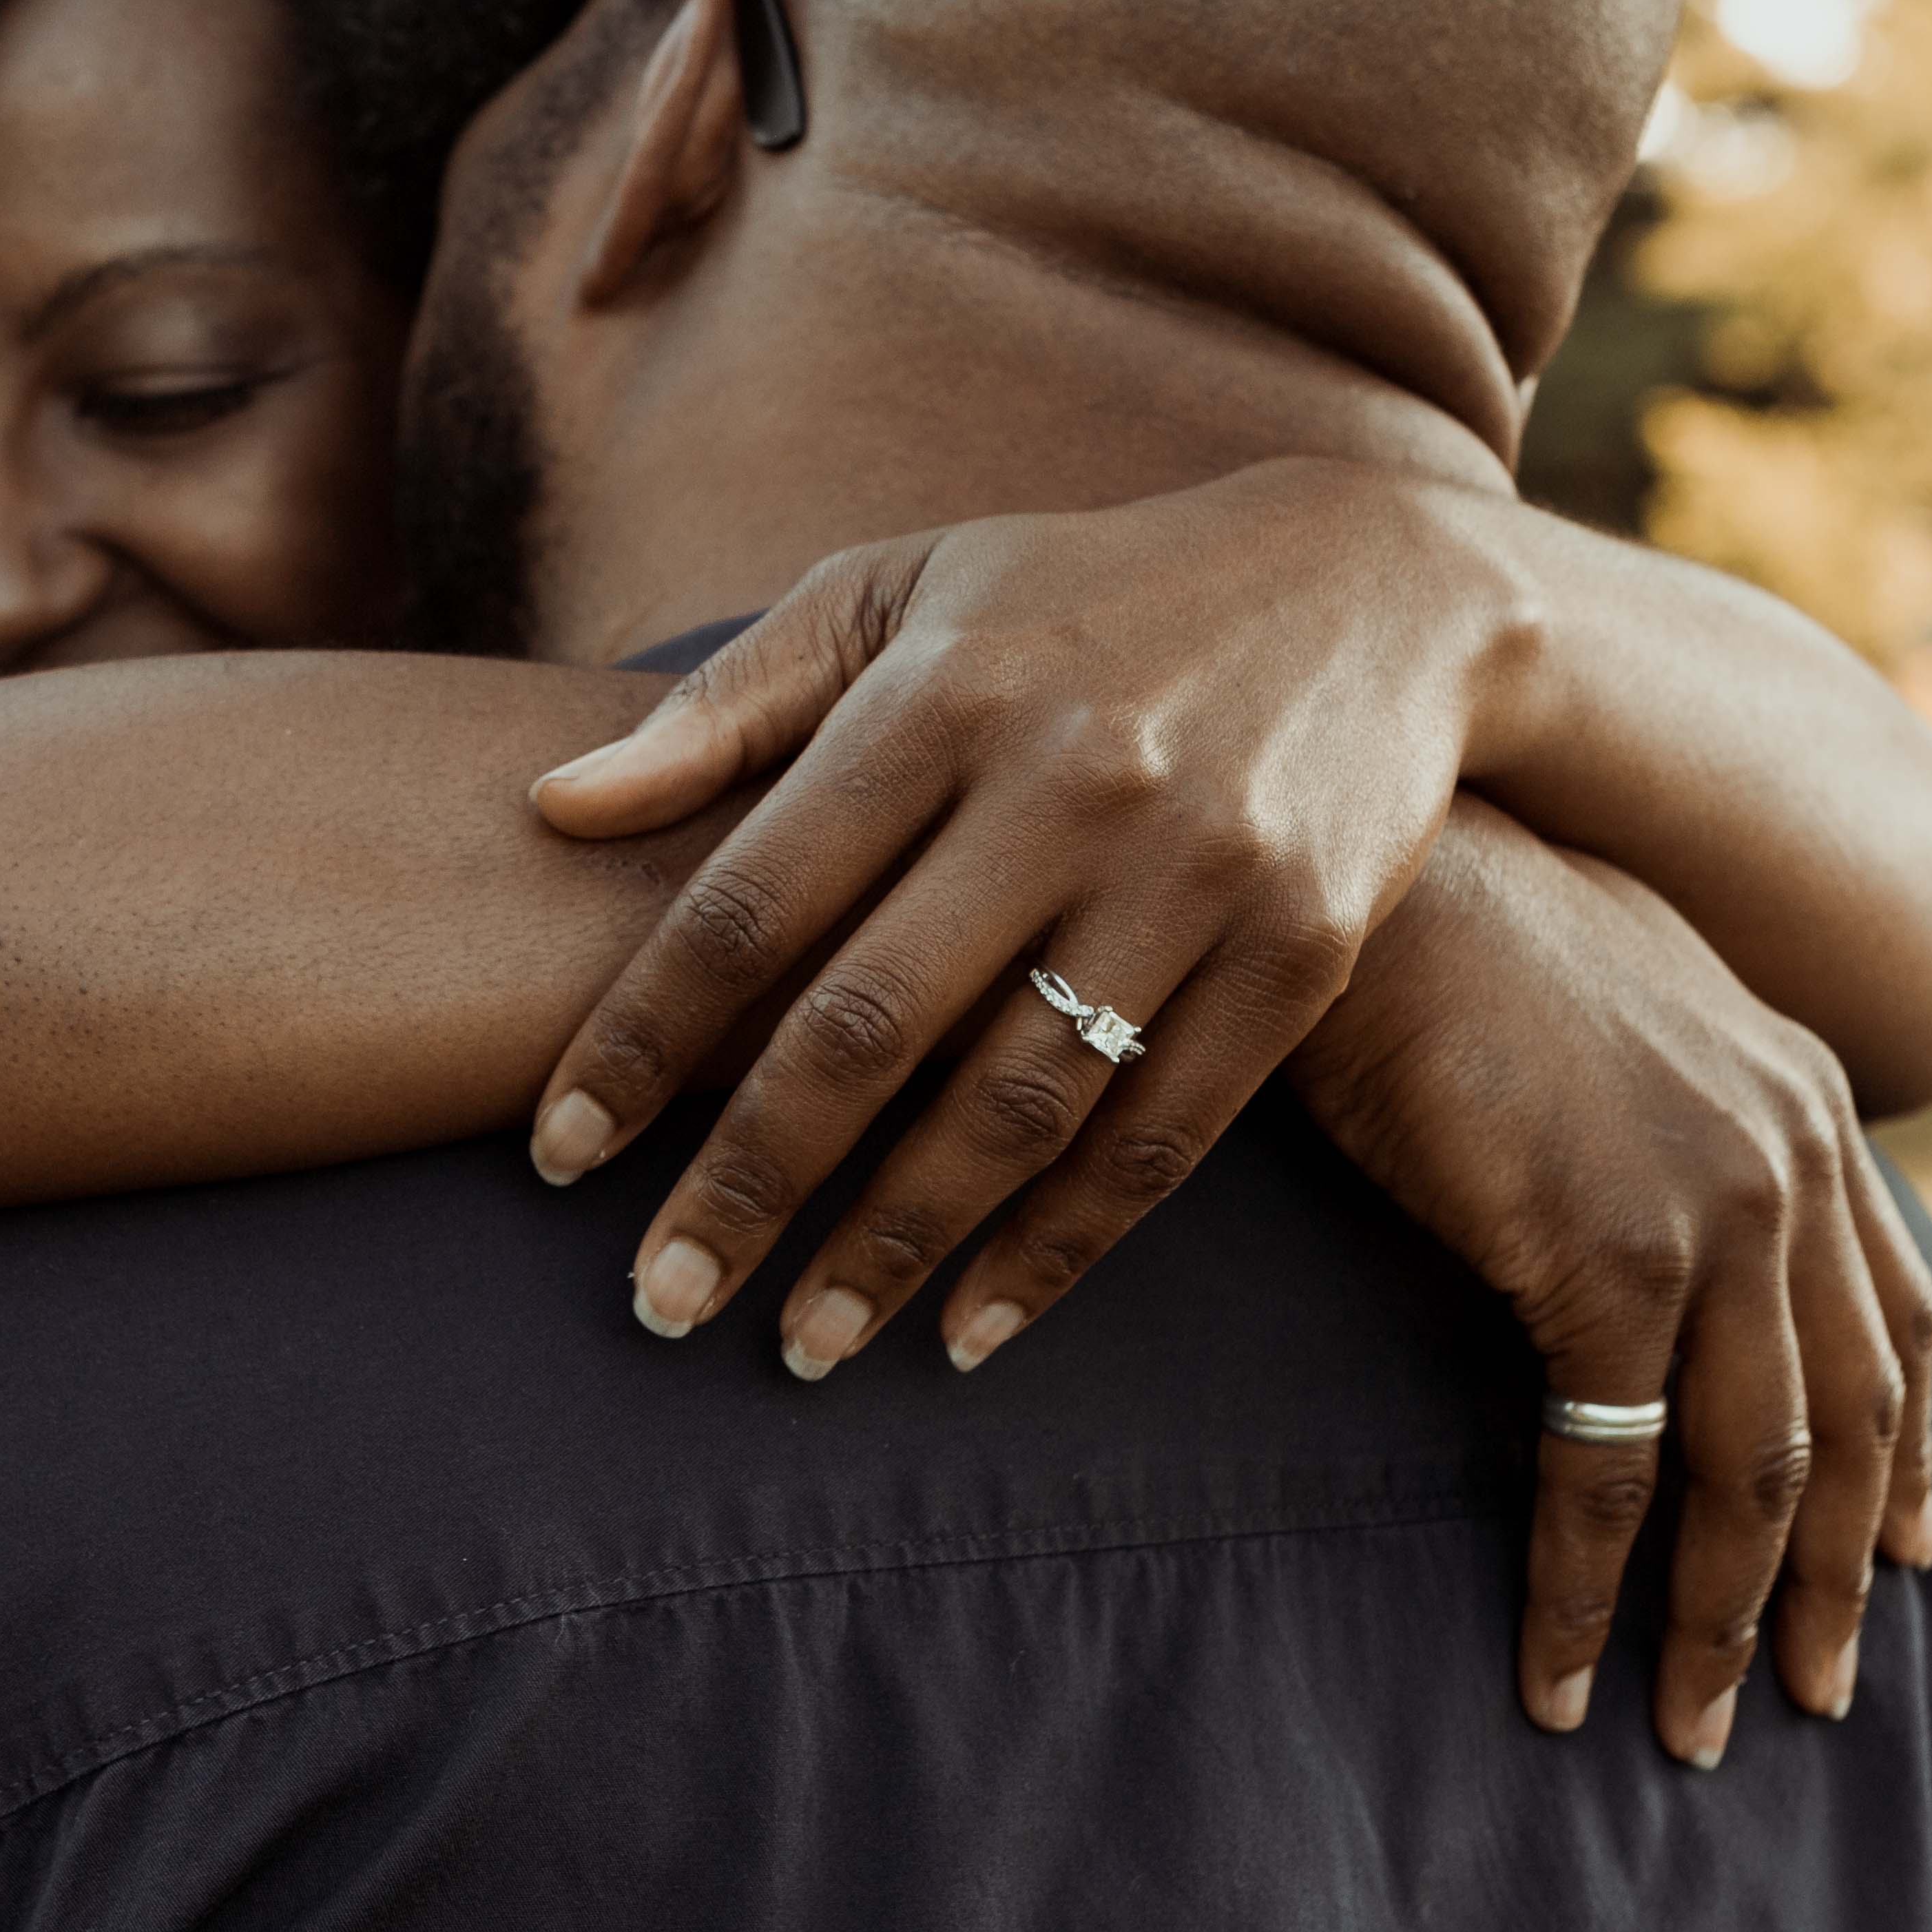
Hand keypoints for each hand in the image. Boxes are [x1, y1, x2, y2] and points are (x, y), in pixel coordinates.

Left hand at [524, 459, 1540, 1376]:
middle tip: (658, 1304)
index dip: (639, 1039)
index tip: (558, 1156)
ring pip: (1014, 1103)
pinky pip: (1159, 1135)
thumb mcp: (900, 591)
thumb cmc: (1081, 595)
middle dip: (747, 1183)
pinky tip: (970, 1330)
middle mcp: (1067, 785)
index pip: (752, 901)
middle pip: (869, 1025)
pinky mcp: (1301, 949)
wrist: (1379, 586)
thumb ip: (726, 709)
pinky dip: (1060, 1248)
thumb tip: (551, 808)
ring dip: (895, 1246)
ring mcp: (1195, 872)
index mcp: (941, 694)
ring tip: (799, 1345)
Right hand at [1289, 798, 1931, 1765]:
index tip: (1902, 1555)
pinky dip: (1591, 1584)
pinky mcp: (1613, 1251)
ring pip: (1757, 1470)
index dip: (1904, 1449)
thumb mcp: (1594, 1013)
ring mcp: (1717, 1205)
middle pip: (1852, 1418)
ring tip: (1687, 1725)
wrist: (1380, 855)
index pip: (1896, 1313)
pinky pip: (1616, 1463)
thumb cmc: (1438, 928)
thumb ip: (1648, 1107)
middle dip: (1834, 1581)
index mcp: (1801, 1096)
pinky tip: (1559, 1665)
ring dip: (1721, 1619)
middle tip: (1809, 1695)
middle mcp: (1794, 1153)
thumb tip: (1614, 1182)